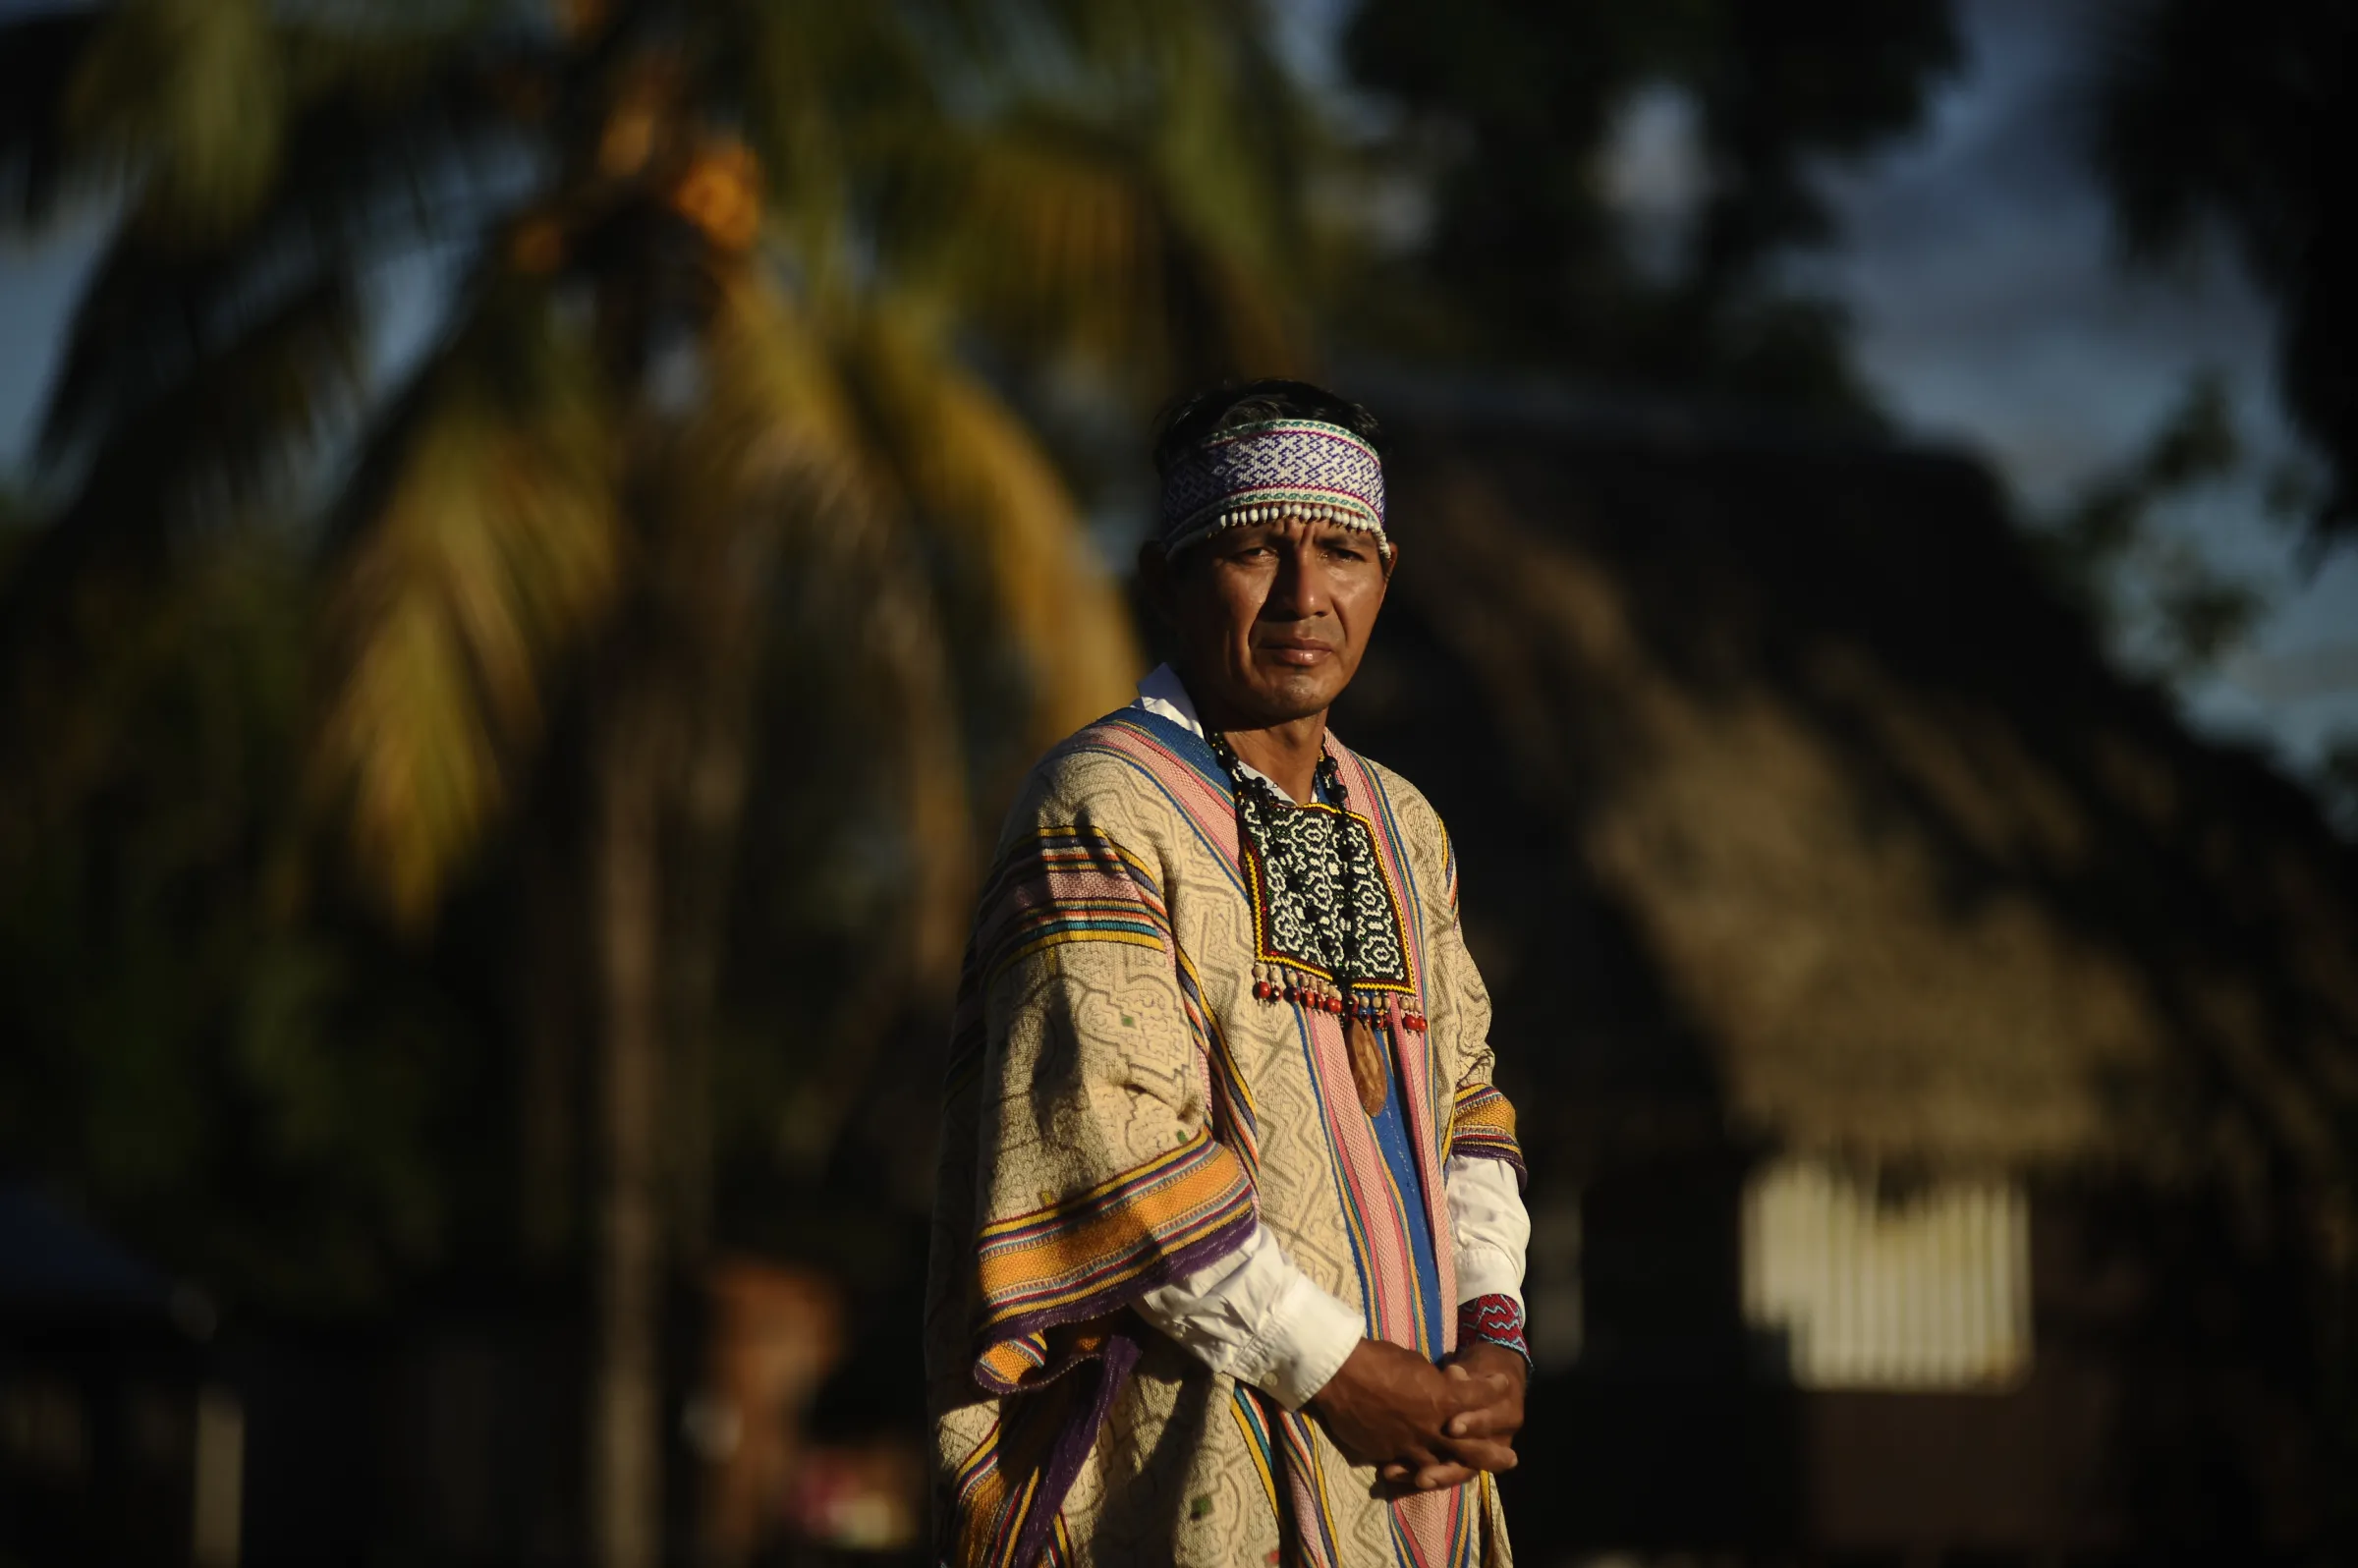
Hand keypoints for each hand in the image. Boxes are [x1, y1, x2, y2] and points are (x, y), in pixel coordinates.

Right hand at [1305, 1339, 1515, 1490]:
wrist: (1339, 1376)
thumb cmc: (1377, 1358)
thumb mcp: (1414, 1363)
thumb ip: (1432, 1382)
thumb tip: (1438, 1387)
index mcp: (1440, 1398)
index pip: (1477, 1396)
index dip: (1492, 1389)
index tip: (1503, 1385)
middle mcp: (1431, 1428)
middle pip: (1470, 1448)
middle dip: (1493, 1455)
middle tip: (1510, 1460)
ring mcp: (1409, 1445)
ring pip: (1441, 1467)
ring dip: (1458, 1472)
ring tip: (1472, 1478)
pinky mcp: (1388, 1454)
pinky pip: (1407, 1468)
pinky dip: (1418, 1472)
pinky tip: (1424, 1476)